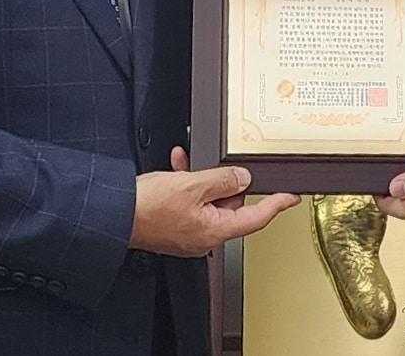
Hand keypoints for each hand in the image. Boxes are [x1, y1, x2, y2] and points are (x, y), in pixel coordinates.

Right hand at [128, 147, 298, 256]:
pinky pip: (190, 202)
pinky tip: (178, 167)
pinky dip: (187, 184)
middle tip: (213, 167)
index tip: (290, 197)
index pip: (256, 218)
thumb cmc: (147, 207)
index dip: (276, 205)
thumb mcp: (193, 185)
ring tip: (187, 166)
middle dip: (224, 182)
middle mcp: (204, 237)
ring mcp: (189, 233)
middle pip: (231, 206)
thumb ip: (223, 180)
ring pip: (209, 200)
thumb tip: (243, 178)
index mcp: (214, 231)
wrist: (114, 213)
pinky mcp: (174, 226)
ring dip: (201, 179)